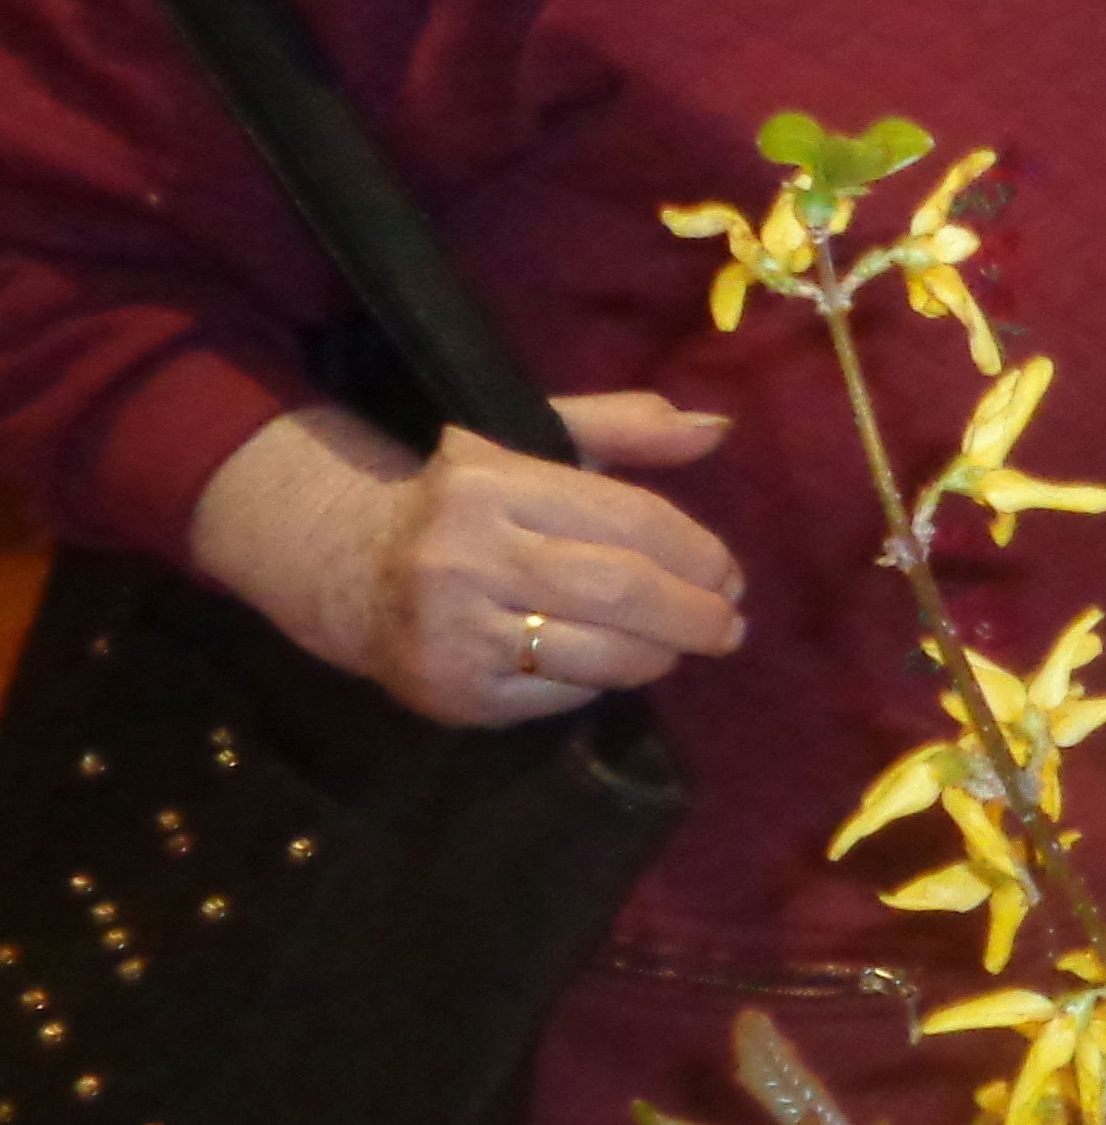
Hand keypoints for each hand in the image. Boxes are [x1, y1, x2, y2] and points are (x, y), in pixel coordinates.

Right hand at [194, 395, 746, 727]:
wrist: (354, 569)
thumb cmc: (468, 502)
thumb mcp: (536, 443)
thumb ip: (627, 428)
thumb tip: (718, 427)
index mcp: (492, 483)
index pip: (627, 518)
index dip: (695, 551)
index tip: (731, 574)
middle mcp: (466, 556)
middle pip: (618, 590)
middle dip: (692, 612)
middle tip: (729, 624)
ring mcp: (454, 631)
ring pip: (596, 653)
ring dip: (658, 654)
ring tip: (683, 647)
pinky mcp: (451, 693)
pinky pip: (558, 696)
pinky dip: (603, 683)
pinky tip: (616, 666)